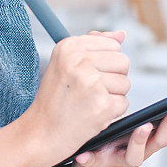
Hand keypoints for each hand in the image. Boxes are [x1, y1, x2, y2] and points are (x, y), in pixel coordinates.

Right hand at [22, 31, 130, 162]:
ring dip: (112, 96)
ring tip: (89, 102)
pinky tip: (92, 114)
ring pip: (126, 83)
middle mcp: (79, 61)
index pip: (113, 45)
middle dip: (112, 78)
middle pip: (123, 62)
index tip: (85, 75)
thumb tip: (122, 34)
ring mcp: (91, 82)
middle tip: (89, 91)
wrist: (41, 133)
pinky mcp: (102, 104)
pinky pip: (124, 103)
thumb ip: (94, 45)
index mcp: (69, 46)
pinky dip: (112, 112)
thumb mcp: (66, 64)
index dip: (105, 63)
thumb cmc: (55, 99)